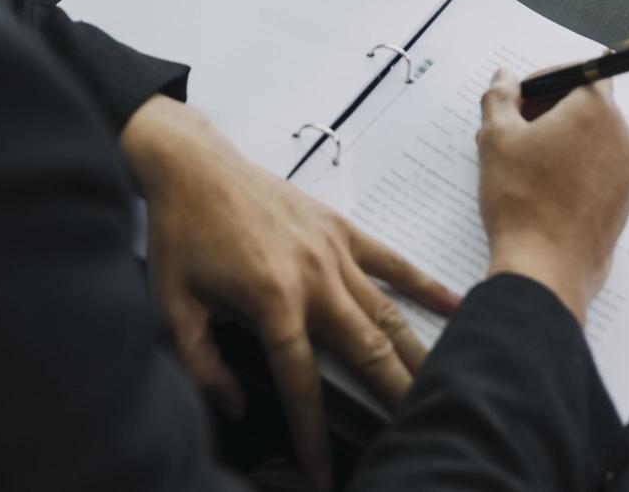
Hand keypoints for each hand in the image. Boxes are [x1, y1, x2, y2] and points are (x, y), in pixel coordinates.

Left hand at [121, 95, 457, 489]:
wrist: (195, 166)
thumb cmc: (183, 233)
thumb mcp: (174, 307)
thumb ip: (202, 367)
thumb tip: (237, 407)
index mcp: (272, 302)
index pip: (302, 383)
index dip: (314, 436)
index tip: (326, 474)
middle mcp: (313, 278)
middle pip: (367, 351)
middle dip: (396, 398)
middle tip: (421, 430)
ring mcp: (333, 251)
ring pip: (387, 313)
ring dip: (416, 353)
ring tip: (443, 386)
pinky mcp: (339, 229)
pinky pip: (390, 261)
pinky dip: (423, 283)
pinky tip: (454, 304)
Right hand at [477, 69, 628, 323]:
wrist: (544, 268)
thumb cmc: (521, 200)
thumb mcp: (496, 137)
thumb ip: (500, 97)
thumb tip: (505, 78)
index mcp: (596, 111)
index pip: (580, 72)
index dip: (545, 80)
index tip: (519, 97)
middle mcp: (623, 137)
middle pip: (586, 105)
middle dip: (547, 111)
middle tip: (511, 129)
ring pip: (590, 138)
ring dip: (557, 139)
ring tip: (519, 162)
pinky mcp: (623, 201)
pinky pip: (598, 168)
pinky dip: (571, 166)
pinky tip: (538, 187)